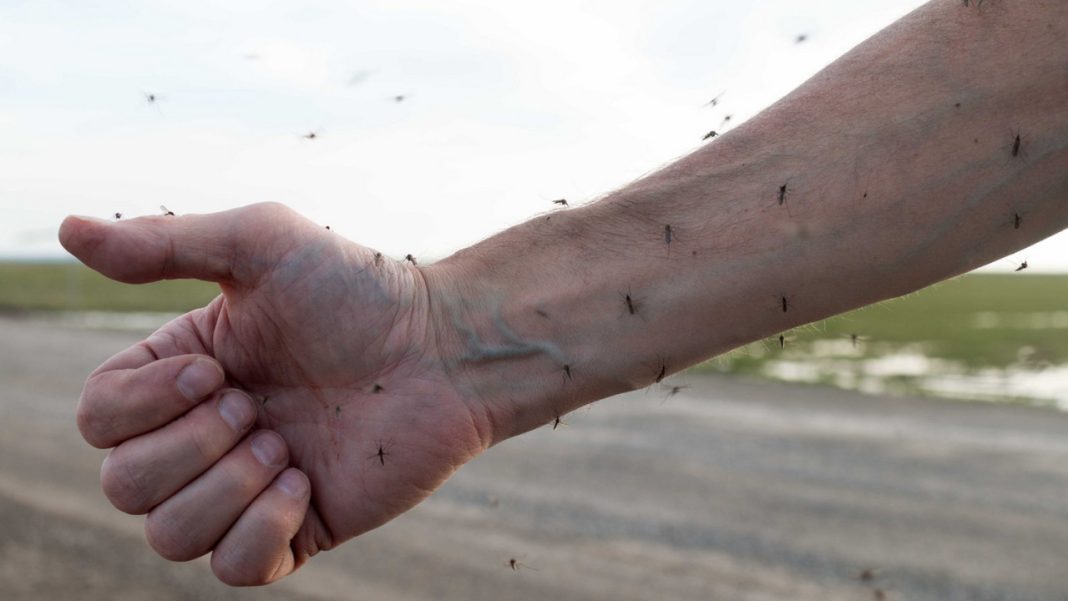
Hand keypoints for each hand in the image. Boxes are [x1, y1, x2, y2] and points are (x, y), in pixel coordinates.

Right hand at [60, 203, 490, 584]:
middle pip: (123, 485)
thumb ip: (164, 243)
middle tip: (259, 407)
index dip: (143, 407)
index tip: (219, 371)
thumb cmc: (358, 289)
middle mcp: (205, 435)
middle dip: (191, 448)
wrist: (444, 348)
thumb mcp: (260, 244)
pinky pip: (235, 571)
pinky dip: (262, 533)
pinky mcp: (298, 530)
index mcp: (183, 375)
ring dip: (227, 488)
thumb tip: (62, 230)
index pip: (99, 419)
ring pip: (169, 536)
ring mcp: (249, 487)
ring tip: (286, 444)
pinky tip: (306, 484)